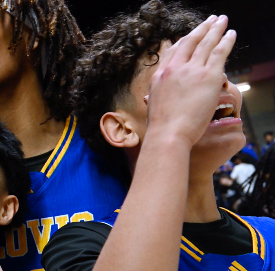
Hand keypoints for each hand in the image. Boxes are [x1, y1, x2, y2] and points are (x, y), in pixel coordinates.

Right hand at [147, 15, 235, 147]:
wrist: (168, 134)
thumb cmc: (161, 128)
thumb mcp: (153, 106)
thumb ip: (158, 95)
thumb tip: (157, 97)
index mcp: (160, 76)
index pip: (173, 52)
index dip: (183, 41)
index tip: (190, 36)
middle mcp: (174, 69)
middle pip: (189, 42)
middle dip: (201, 29)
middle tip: (209, 21)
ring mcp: (191, 70)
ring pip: (206, 43)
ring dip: (215, 29)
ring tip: (222, 21)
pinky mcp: (208, 75)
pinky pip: (219, 52)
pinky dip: (226, 40)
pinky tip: (231, 33)